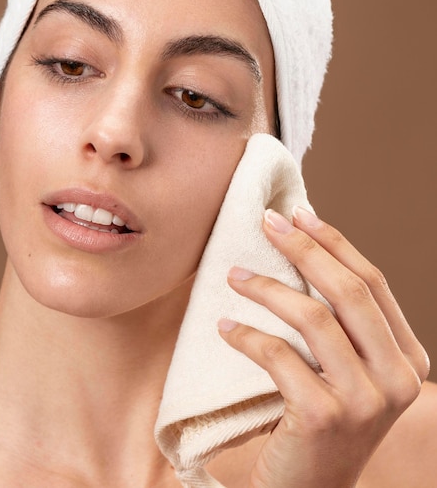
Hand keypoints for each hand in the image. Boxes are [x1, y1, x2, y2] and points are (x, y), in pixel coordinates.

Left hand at [218, 206, 429, 487]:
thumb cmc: (318, 419)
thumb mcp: (344, 369)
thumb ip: (339, 322)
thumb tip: (300, 249)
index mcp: (407, 358)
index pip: (372, 283)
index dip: (334, 243)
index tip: (298, 213)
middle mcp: (399, 379)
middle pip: (348, 291)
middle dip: (304, 248)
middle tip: (266, 223)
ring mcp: (366, 401)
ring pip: (314, 318)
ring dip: (267, 287)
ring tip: (233, 274)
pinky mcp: (325, 417)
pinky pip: (278, 356)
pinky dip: (246, 335)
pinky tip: (223, 327)